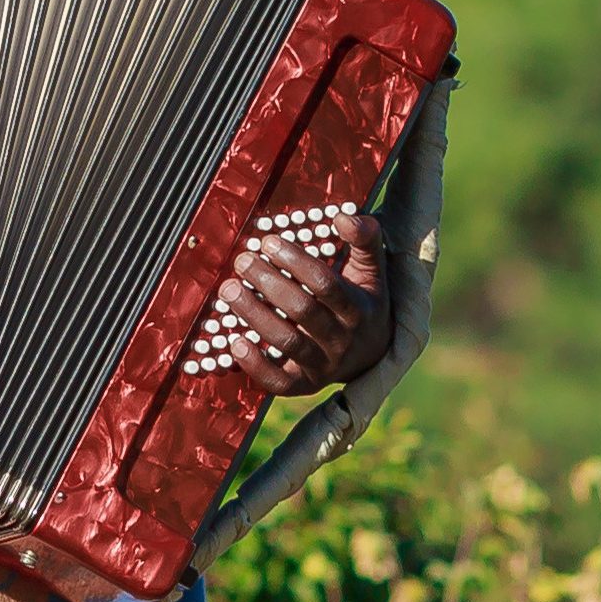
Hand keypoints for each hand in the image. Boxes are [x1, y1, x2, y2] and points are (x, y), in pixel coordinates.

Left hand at [219, 228, 384, 397]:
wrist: (372, 354)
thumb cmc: (364, 302)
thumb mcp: (372, 271)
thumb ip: (364, 240)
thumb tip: (343, 216)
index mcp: (358, 309)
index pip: (326, 284)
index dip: (296, 262)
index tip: (269, 242)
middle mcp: (341, 340)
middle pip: (303, 311)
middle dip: (269, 283)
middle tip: (243, 261)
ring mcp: (322, 365)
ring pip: (286, 342)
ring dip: (253, 315)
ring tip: (229, 290)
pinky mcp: (303, 385)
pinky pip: (277, 382)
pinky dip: (254, 365)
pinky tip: (233, 341)